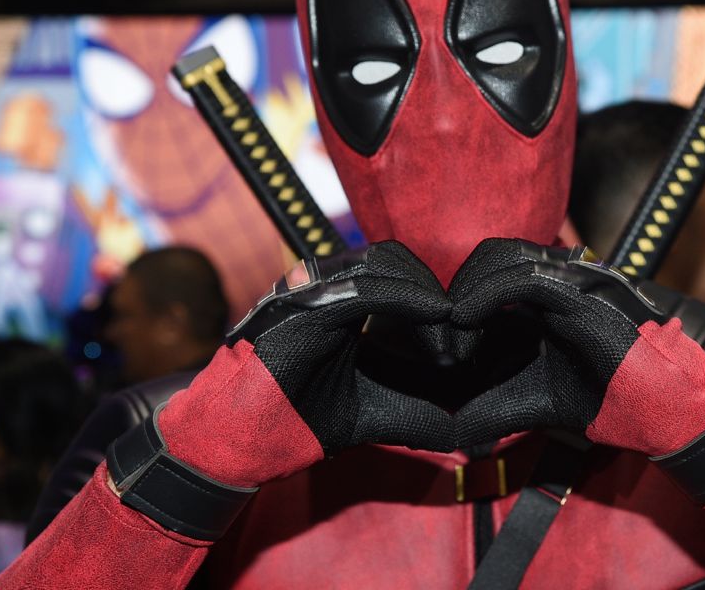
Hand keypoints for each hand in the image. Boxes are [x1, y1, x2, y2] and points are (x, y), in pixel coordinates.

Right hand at [157, 241, 455, 486]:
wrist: (238, 445)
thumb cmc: (295, 423)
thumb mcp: (371, 412)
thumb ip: (414, 409)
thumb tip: (466, 434)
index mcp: (335, 303)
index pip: (394, 272)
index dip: (431, 294)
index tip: (465, 331)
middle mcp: (319, 289)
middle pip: (393, 260)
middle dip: (432, 289)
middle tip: (461, 332)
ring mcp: (306, 294)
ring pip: (383, 266)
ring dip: (426, 294)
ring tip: (451, 332)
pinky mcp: (301, 310)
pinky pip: (364, 290)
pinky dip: (408, 299)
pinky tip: (440, 315)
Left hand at [448, 238, 704, 457]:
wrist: (662, 413)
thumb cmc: (607, 402)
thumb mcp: (534, 403)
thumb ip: (493, 408)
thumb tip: (445, 432)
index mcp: (550, 298)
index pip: (492, 269)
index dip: (460, 295)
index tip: (439, 340)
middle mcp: (562, 280)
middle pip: (493, 254)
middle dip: (459, 285)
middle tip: (441, 331)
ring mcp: (575, 283)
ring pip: (505, 257)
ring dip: (468, 287)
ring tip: (451, 326)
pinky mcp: (585, 297)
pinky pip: (527, 279)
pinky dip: (487, 294)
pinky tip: (464, 319)